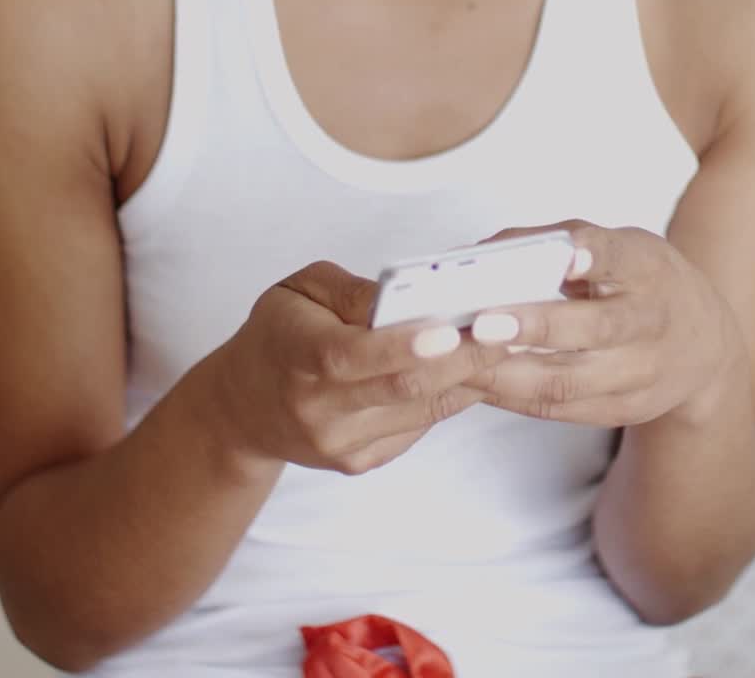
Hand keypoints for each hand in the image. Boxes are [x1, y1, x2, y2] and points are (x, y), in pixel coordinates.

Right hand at [208, 259, 510, 476]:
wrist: (242, 410)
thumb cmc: (279, 334)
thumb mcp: (299, 291)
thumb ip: (352, 291)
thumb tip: (409, 293)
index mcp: (298, 356)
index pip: (354, 355)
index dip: (406, 344)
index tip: (454, 326)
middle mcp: (319, 410)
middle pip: (403, 387)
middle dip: (465, 357)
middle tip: (512, 326)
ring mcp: (341, 444)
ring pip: (422, 410)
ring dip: (472, 376)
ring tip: (512, 340)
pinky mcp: (360, 462)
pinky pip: (420, 425)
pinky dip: (454, 395)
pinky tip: (479, 367)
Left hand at [461, 222, 745, 428]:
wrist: (702, 344)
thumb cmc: (641, 281)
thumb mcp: (617, 245)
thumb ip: (556, 240)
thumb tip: (483, 250)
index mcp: (647, 268)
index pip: (622, 258)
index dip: (595, 255)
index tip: (569, 254)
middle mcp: (650, 322)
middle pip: (595, 329)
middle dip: (536, 327)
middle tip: (481, 323)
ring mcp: (640, 374)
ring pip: (569, 381)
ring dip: (508, 375)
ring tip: (461, 361)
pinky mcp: (622, 410)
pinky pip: (559, 409)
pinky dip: (512, 398)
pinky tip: (476, 383)